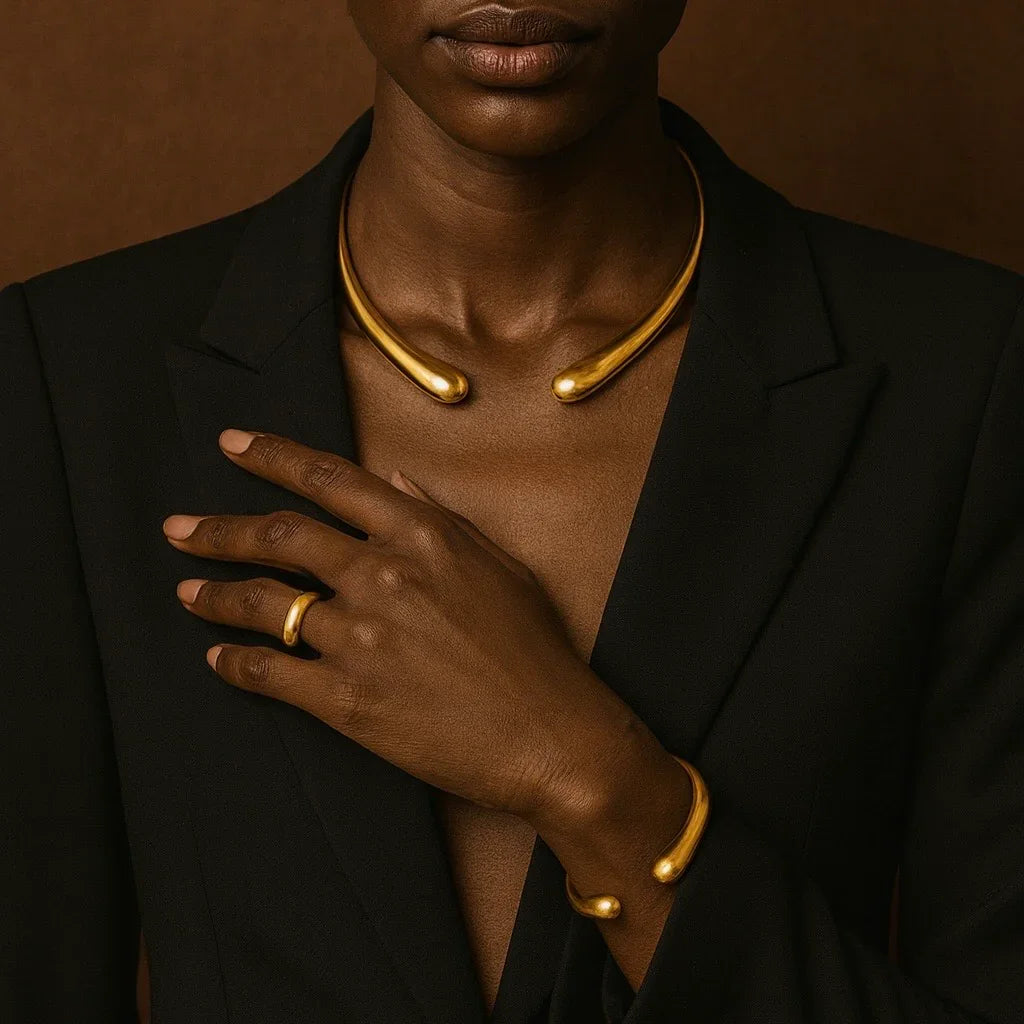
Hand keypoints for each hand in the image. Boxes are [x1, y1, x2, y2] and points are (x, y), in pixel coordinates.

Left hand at [162, 428, 646, 824]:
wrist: (552, 735)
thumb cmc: (535, 649)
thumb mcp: (500, 564)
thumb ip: (440, 517)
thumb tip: (393, 479)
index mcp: (421, 535)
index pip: (329, 479)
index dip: (272, 457)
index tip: (232, 445)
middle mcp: (381, 575)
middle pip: (279, 535)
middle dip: (218, 529)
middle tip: (178, 528)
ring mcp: (359, 638)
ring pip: (262, 603)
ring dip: (215, 594)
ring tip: (185, 592)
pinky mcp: (345, 699)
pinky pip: (269, 672)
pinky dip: (234, 662)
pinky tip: (216, 657)